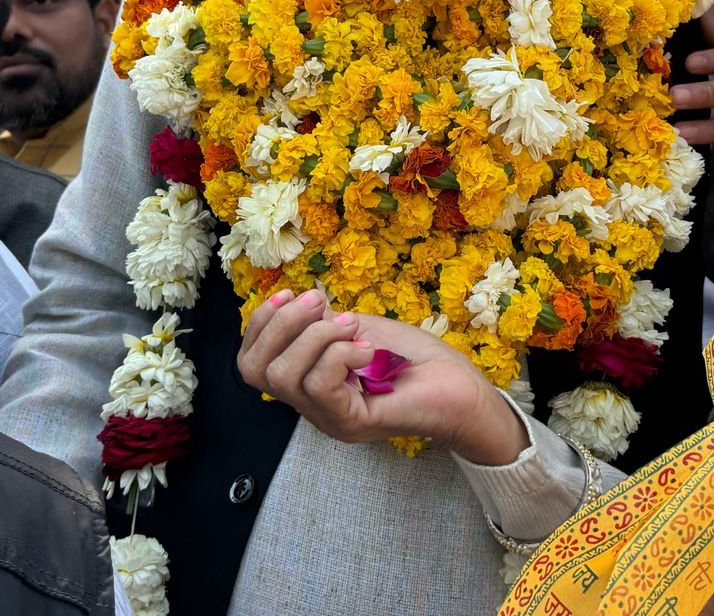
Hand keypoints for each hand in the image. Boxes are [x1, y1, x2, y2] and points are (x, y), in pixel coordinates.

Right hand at [238, 290, 528, 465]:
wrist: (462, 389)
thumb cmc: (416, 359)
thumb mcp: (360, 329)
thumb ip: (324, 323)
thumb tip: (297, 305)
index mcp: (309, 383)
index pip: (251, 363)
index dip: (260, 323)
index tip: (290, 293)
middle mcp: (312, 406)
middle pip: (254, 371)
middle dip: (282, 324)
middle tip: (323, 302)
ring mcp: (329, 418)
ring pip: (284, 376)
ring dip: (317, 335)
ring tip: (354, 326)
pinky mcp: (351, 421)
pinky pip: (319, 385)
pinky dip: (339, 353)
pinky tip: (367, 350)